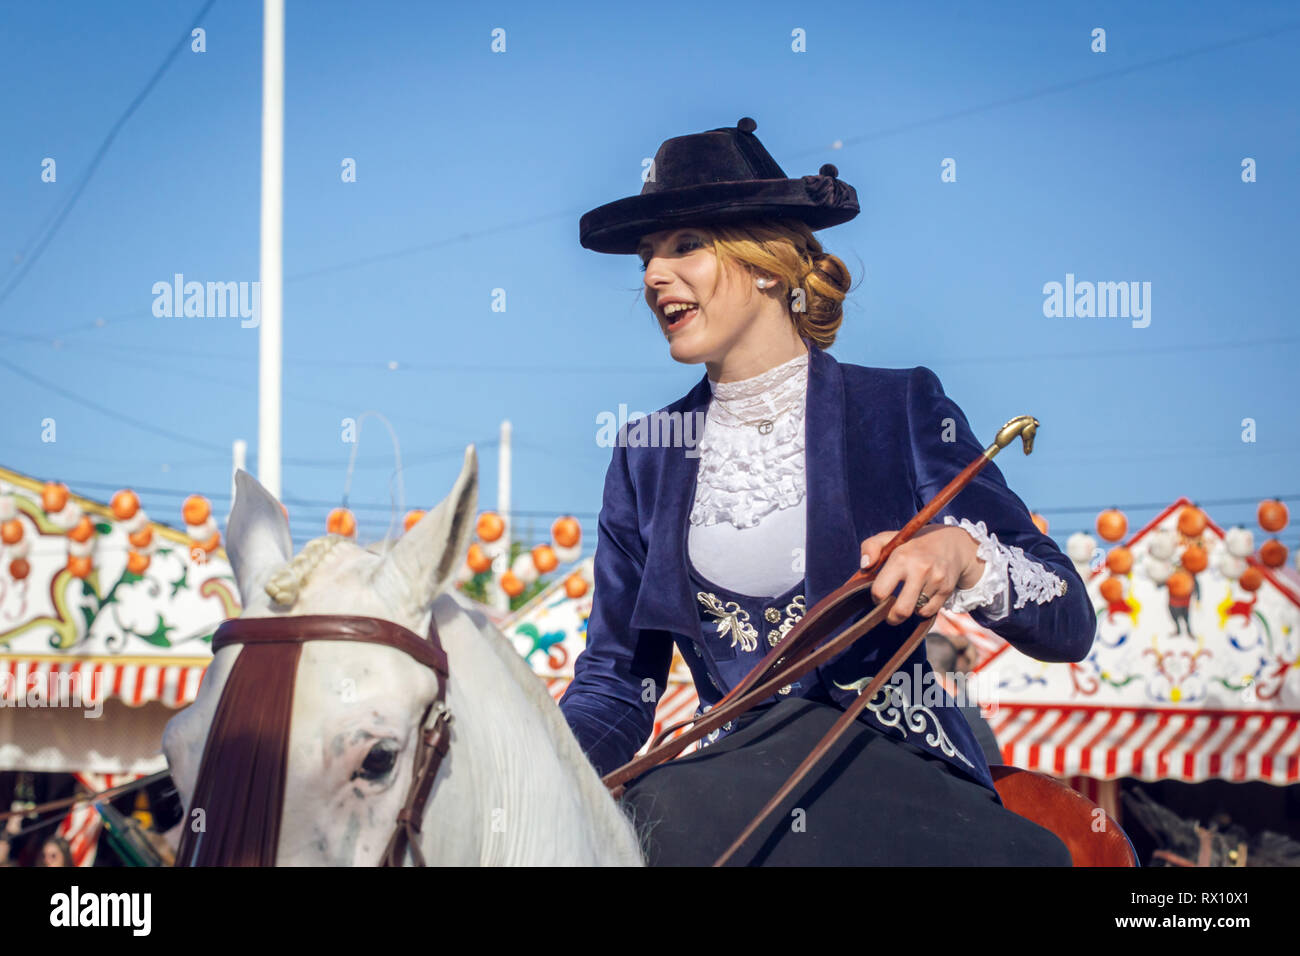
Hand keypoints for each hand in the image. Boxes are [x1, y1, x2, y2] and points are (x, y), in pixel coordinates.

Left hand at [859, 524, 984, 623]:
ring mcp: (935, 580)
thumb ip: (870, 547)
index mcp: (901, 557)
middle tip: (890, 614)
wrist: (952, 543)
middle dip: (892, 617)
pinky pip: (929, 612)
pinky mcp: (947, 589)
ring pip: (916, 611)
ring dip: (910, 608)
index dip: (876, 597)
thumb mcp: (889, 538)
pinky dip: (923, 609)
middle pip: (901, 611)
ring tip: (909, 595)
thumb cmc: (913, 544)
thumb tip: (864, 566)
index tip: (879, 595)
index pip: (880, 591)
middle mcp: (920, 569)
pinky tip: (922, 596)